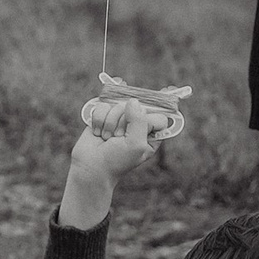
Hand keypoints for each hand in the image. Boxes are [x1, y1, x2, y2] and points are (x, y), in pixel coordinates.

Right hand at [57, 94, 180, 229]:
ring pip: (118, 105)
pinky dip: (99, 120)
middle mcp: (137, 125)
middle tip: (119, 136)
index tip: (168, 90)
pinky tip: (98, 133)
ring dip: (109, 123)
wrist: (90, 168)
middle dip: (124, 121)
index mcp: (151, 135)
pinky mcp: (104, 115)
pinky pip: (102, 105)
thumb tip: (133, 101)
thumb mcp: (136, 145)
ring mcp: (120, 119)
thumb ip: (139, 121)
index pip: (160, 115)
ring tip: (107, 138)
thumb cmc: (116, 161)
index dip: (162, 106)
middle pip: (136, 106)